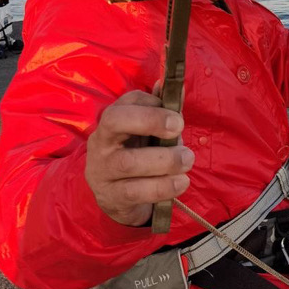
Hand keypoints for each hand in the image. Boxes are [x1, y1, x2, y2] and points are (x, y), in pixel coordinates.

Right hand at [85, 89, 194, 226]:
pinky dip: (162, 187)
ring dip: (164, 160)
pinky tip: (181, 182)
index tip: (176, 114)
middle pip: (115, 121)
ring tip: (187, 160)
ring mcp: (102, 170)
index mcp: (112, 121)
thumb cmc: (139, 157)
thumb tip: (177, 88)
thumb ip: (164, 113)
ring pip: (128, 161)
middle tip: (179, 128)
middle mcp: (101, 142)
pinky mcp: (111, 197)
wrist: (119, 200)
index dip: (151, 103)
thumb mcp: (151, 134)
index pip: (125, 101)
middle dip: (150, 120)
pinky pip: (135, 191)